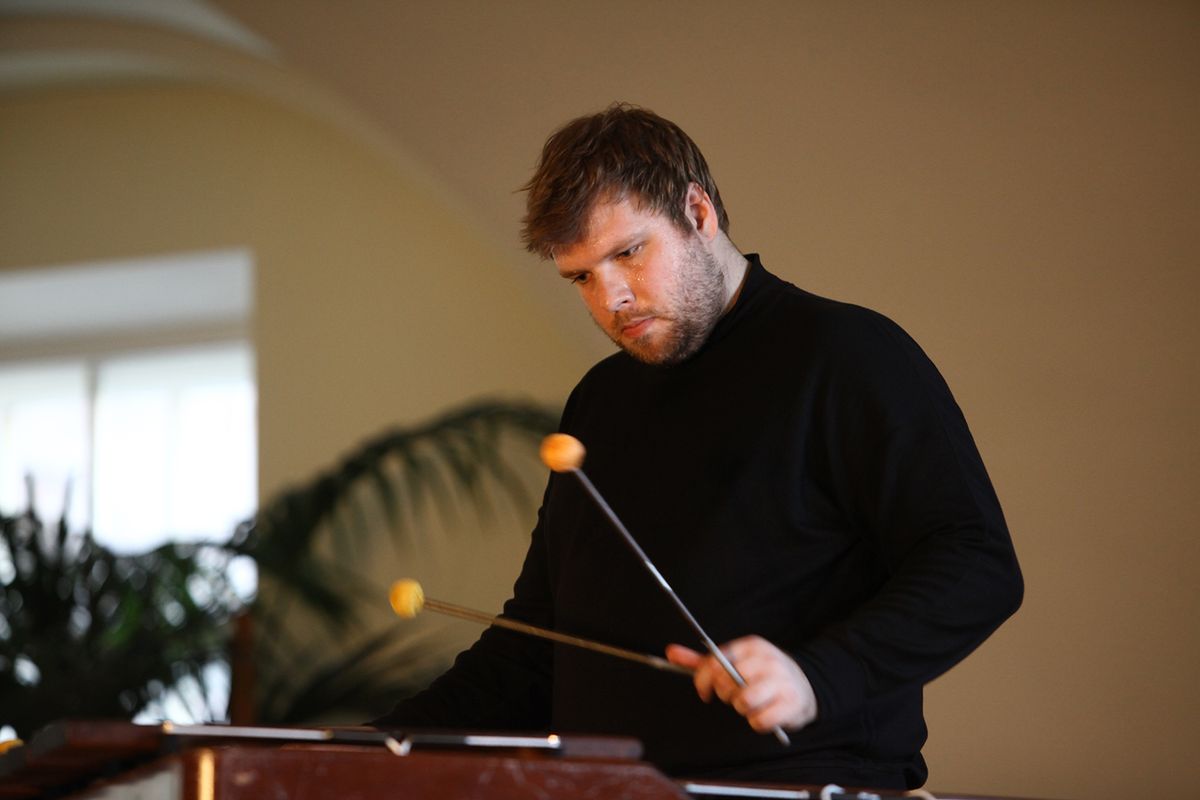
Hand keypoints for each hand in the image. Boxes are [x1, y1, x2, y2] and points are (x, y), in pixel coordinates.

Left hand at [666, 636, 817, 732]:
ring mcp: (782, 681)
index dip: (703, 680)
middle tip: (734, 697)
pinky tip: (764, 715)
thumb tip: (670, 651)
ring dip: (743, 709)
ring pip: (744, 702)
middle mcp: (767, 660)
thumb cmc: (761, 675)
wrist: (805, 685)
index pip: (716, 661)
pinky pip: (761, 720)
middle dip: (725, 695)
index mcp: (751, 646)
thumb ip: (703, 661)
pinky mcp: (792, 703)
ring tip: (751, 705)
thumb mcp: (735, 662)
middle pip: (728, 682)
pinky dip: (758, 723)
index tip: (704, 692)